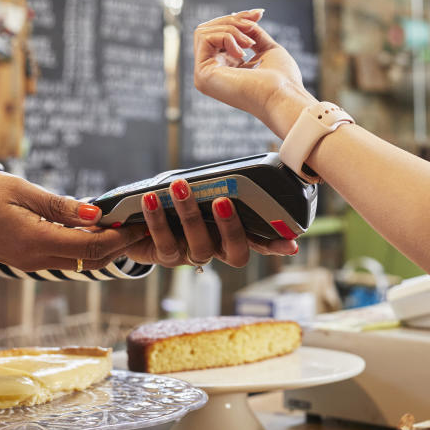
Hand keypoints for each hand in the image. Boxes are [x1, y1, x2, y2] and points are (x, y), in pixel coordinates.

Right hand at [0, 171, 146, 271]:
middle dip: (120, 245)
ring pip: (80, 261)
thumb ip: (60, 206)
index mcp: (37, 242)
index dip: (120, 237)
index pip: (92, 247)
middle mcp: (37, 259)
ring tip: (126, 226)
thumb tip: (97, 215)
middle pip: (92, 260)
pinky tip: (98, 230)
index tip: (141, 223)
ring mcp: (31, 262)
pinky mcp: (27, 258)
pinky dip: (86, 247)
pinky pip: (65, 257)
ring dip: (105, 248)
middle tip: (142, 225)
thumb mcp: (19, 190)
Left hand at [128, 178, 296, 267]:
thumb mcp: (198, 190)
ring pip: (199, 246)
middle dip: (231, 228)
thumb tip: (225, 172)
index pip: (260, 241)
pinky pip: (165, 241)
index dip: (276, 244)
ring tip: (180, 186)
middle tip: (223, 201)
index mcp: (232, 233)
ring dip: (190, 213)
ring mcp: (193, 255)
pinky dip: (158, 217)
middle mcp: (218, 248)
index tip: (291, 241)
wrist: (138, 220)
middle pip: (236, 252)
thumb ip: (214, 186)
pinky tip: (151, 198)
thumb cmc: (178, 199)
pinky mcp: (167, 257)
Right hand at [193, 9, 316, 137]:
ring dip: (231, 29)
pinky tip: (242, 52)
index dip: (238, 19)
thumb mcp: (267, 48)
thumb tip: (243, 16)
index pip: (220, 34)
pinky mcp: (202, 74)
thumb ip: (251, 33)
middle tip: (253, 27)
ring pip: (204, 31)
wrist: (283, 96)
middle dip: (234, 21)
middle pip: (209, 30)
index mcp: (226, 69)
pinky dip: (226, 36)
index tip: (259, 13)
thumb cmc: (282, 80)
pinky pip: (204, 38)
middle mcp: (212, 73)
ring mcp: (204, 75)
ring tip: (250, 43)